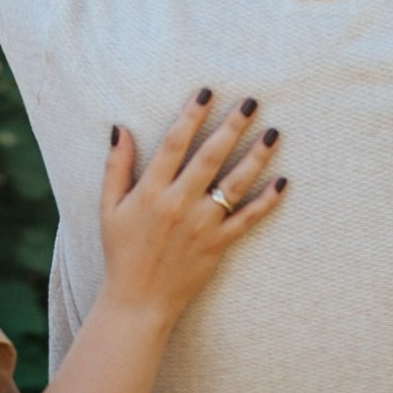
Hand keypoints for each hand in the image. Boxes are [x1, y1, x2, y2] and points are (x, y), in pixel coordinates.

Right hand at [99, 90, 285, 330]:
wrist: (138, 301)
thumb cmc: (121, 250)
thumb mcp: (109, 207)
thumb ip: (116, 166)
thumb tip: (120, 128)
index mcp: (151, 191)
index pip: (174, 143)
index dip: (190, 115)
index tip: (206, 91)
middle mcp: (179, 204)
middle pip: (210, 157)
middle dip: (231, 126)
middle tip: (250, 102)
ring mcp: (201, 226)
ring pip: (234, 185)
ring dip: (256, 157)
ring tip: (274, 132)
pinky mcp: (218, 245)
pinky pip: (247, 220)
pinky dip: (266, 202)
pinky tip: (282, 182)